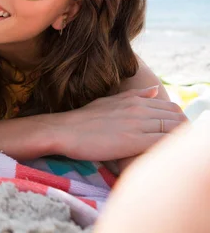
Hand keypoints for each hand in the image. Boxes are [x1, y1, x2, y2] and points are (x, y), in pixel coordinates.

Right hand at [59, 86, 187, 160]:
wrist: (63, 130)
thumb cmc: (83, 119)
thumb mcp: (109, 101)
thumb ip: (134, 96)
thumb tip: (155, 90)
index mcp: (134, 100)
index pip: (170, 107)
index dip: (178, 120)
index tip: (173, 131)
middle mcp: (138, 109)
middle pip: (176, 117)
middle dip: (182, 129)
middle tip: (174, 142)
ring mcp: (137, 124)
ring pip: (173, 129)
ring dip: (178, 139)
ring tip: (170, 151)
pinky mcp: (133, 140)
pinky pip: (163, 142)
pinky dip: (169, 148)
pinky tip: (163, 155)